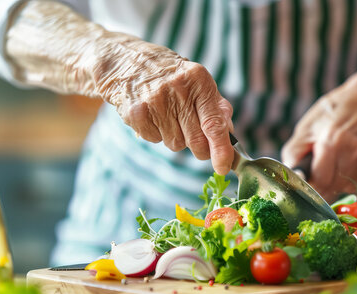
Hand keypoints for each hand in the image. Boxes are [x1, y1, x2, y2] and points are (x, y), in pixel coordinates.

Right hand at [95, 41, 234, 174]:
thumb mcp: (197, 81)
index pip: (214, 123)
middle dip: (200, 149)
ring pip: (175, 144)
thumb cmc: (170, 76)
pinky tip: (152, 116)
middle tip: (196, 141)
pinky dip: (156, 134)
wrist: (127, 61)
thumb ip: (216, 106)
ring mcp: (155, 101)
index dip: (221, 150)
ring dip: (175, 137)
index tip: (224, 167)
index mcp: (198, 80)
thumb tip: (229, 133)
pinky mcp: (136, 113)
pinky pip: (155, 140)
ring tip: (167, 116)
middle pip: (196, 141)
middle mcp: (177, 89)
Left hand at [281, 72, 356, 201]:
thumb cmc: (331, 114)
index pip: (319, 182)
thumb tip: (291, 176)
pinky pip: (355, 186)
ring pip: (342, 190)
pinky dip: (346, 180)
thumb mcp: (306, 127)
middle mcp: (353, 152)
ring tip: (332, 163)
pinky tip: (345, 163)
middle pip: (330, 189)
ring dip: (333, 183)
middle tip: (316, 171)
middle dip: (319, 185)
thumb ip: (294, 153)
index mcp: (332, 141)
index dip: (308, 184)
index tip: (305, 179)